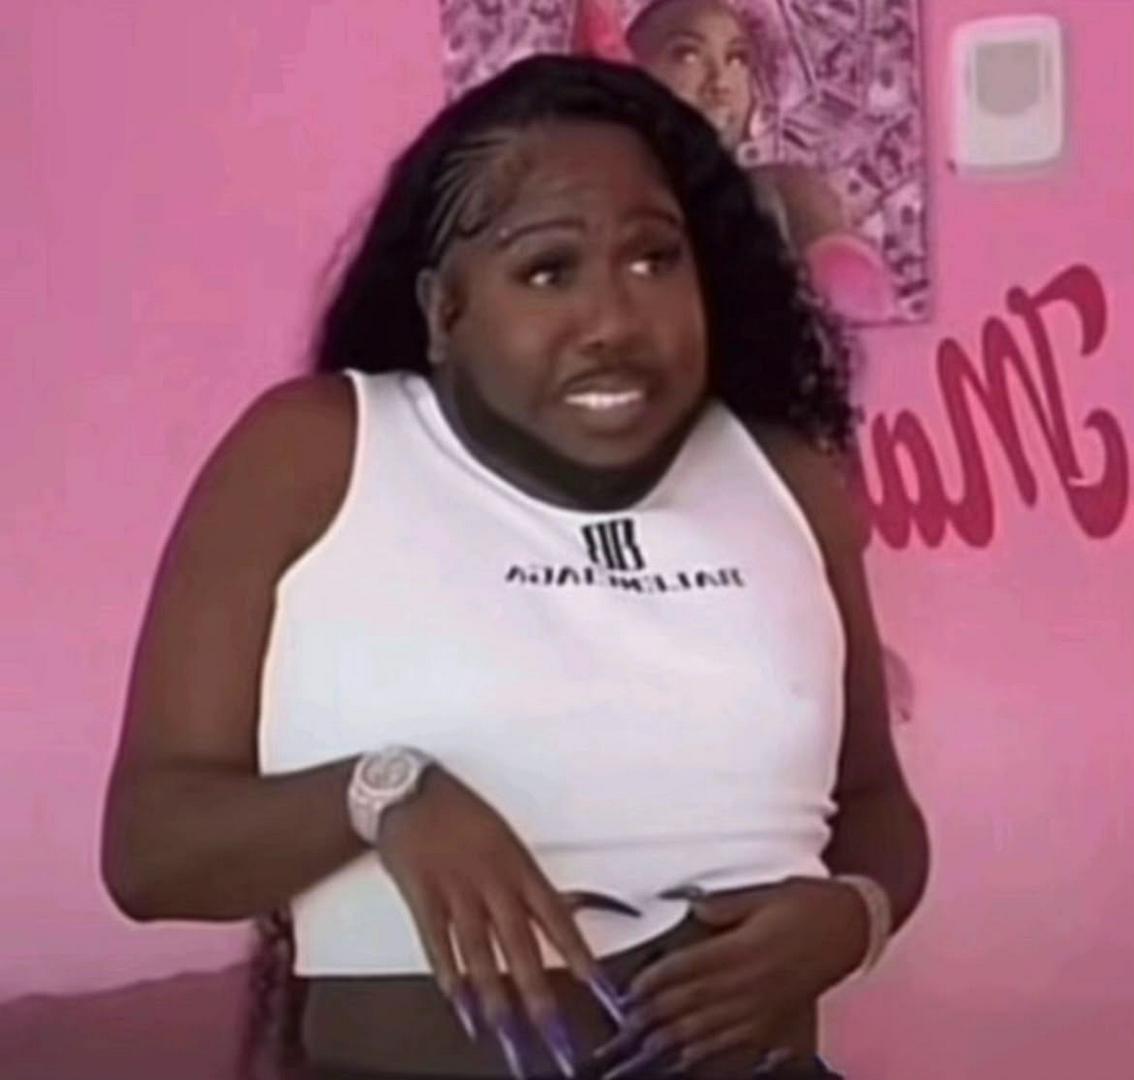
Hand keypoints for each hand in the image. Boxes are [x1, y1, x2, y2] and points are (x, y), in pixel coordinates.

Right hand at [376, 766, 622, 1076]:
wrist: (409, 790)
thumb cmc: (460, 812)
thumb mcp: (505, 837)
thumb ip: (527, 880)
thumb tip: (559, 915)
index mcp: (517, 863)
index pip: (556, 916)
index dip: (579, 953)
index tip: (599, 986)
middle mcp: (492, 878)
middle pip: (519, 941)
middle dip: (537, 990)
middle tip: (552, 1029)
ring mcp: (456, 886)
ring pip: (479, 947)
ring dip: (492, 991)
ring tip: (505, 1027)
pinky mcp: (422, 892)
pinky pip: (436, 939)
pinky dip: (446, 970)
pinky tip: (457, 997)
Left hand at [593, 878, 867, 1076]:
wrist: (851, 928)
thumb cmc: (808, 905)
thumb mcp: (765, 895)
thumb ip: (725, 906)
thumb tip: (693, 911)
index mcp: (745, 949)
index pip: (690, 969)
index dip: (657, 981)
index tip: (630, 990)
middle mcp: (751, 983)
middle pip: (694, 1003)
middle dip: (656, 1015)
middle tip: (625, 1023)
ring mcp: (763, 1008)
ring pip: (710, 1029)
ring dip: (674, 1037)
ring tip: (644, 1043)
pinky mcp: (775, 1023)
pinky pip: (735, 1043)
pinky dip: (706, 1051)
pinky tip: (686, 1055)